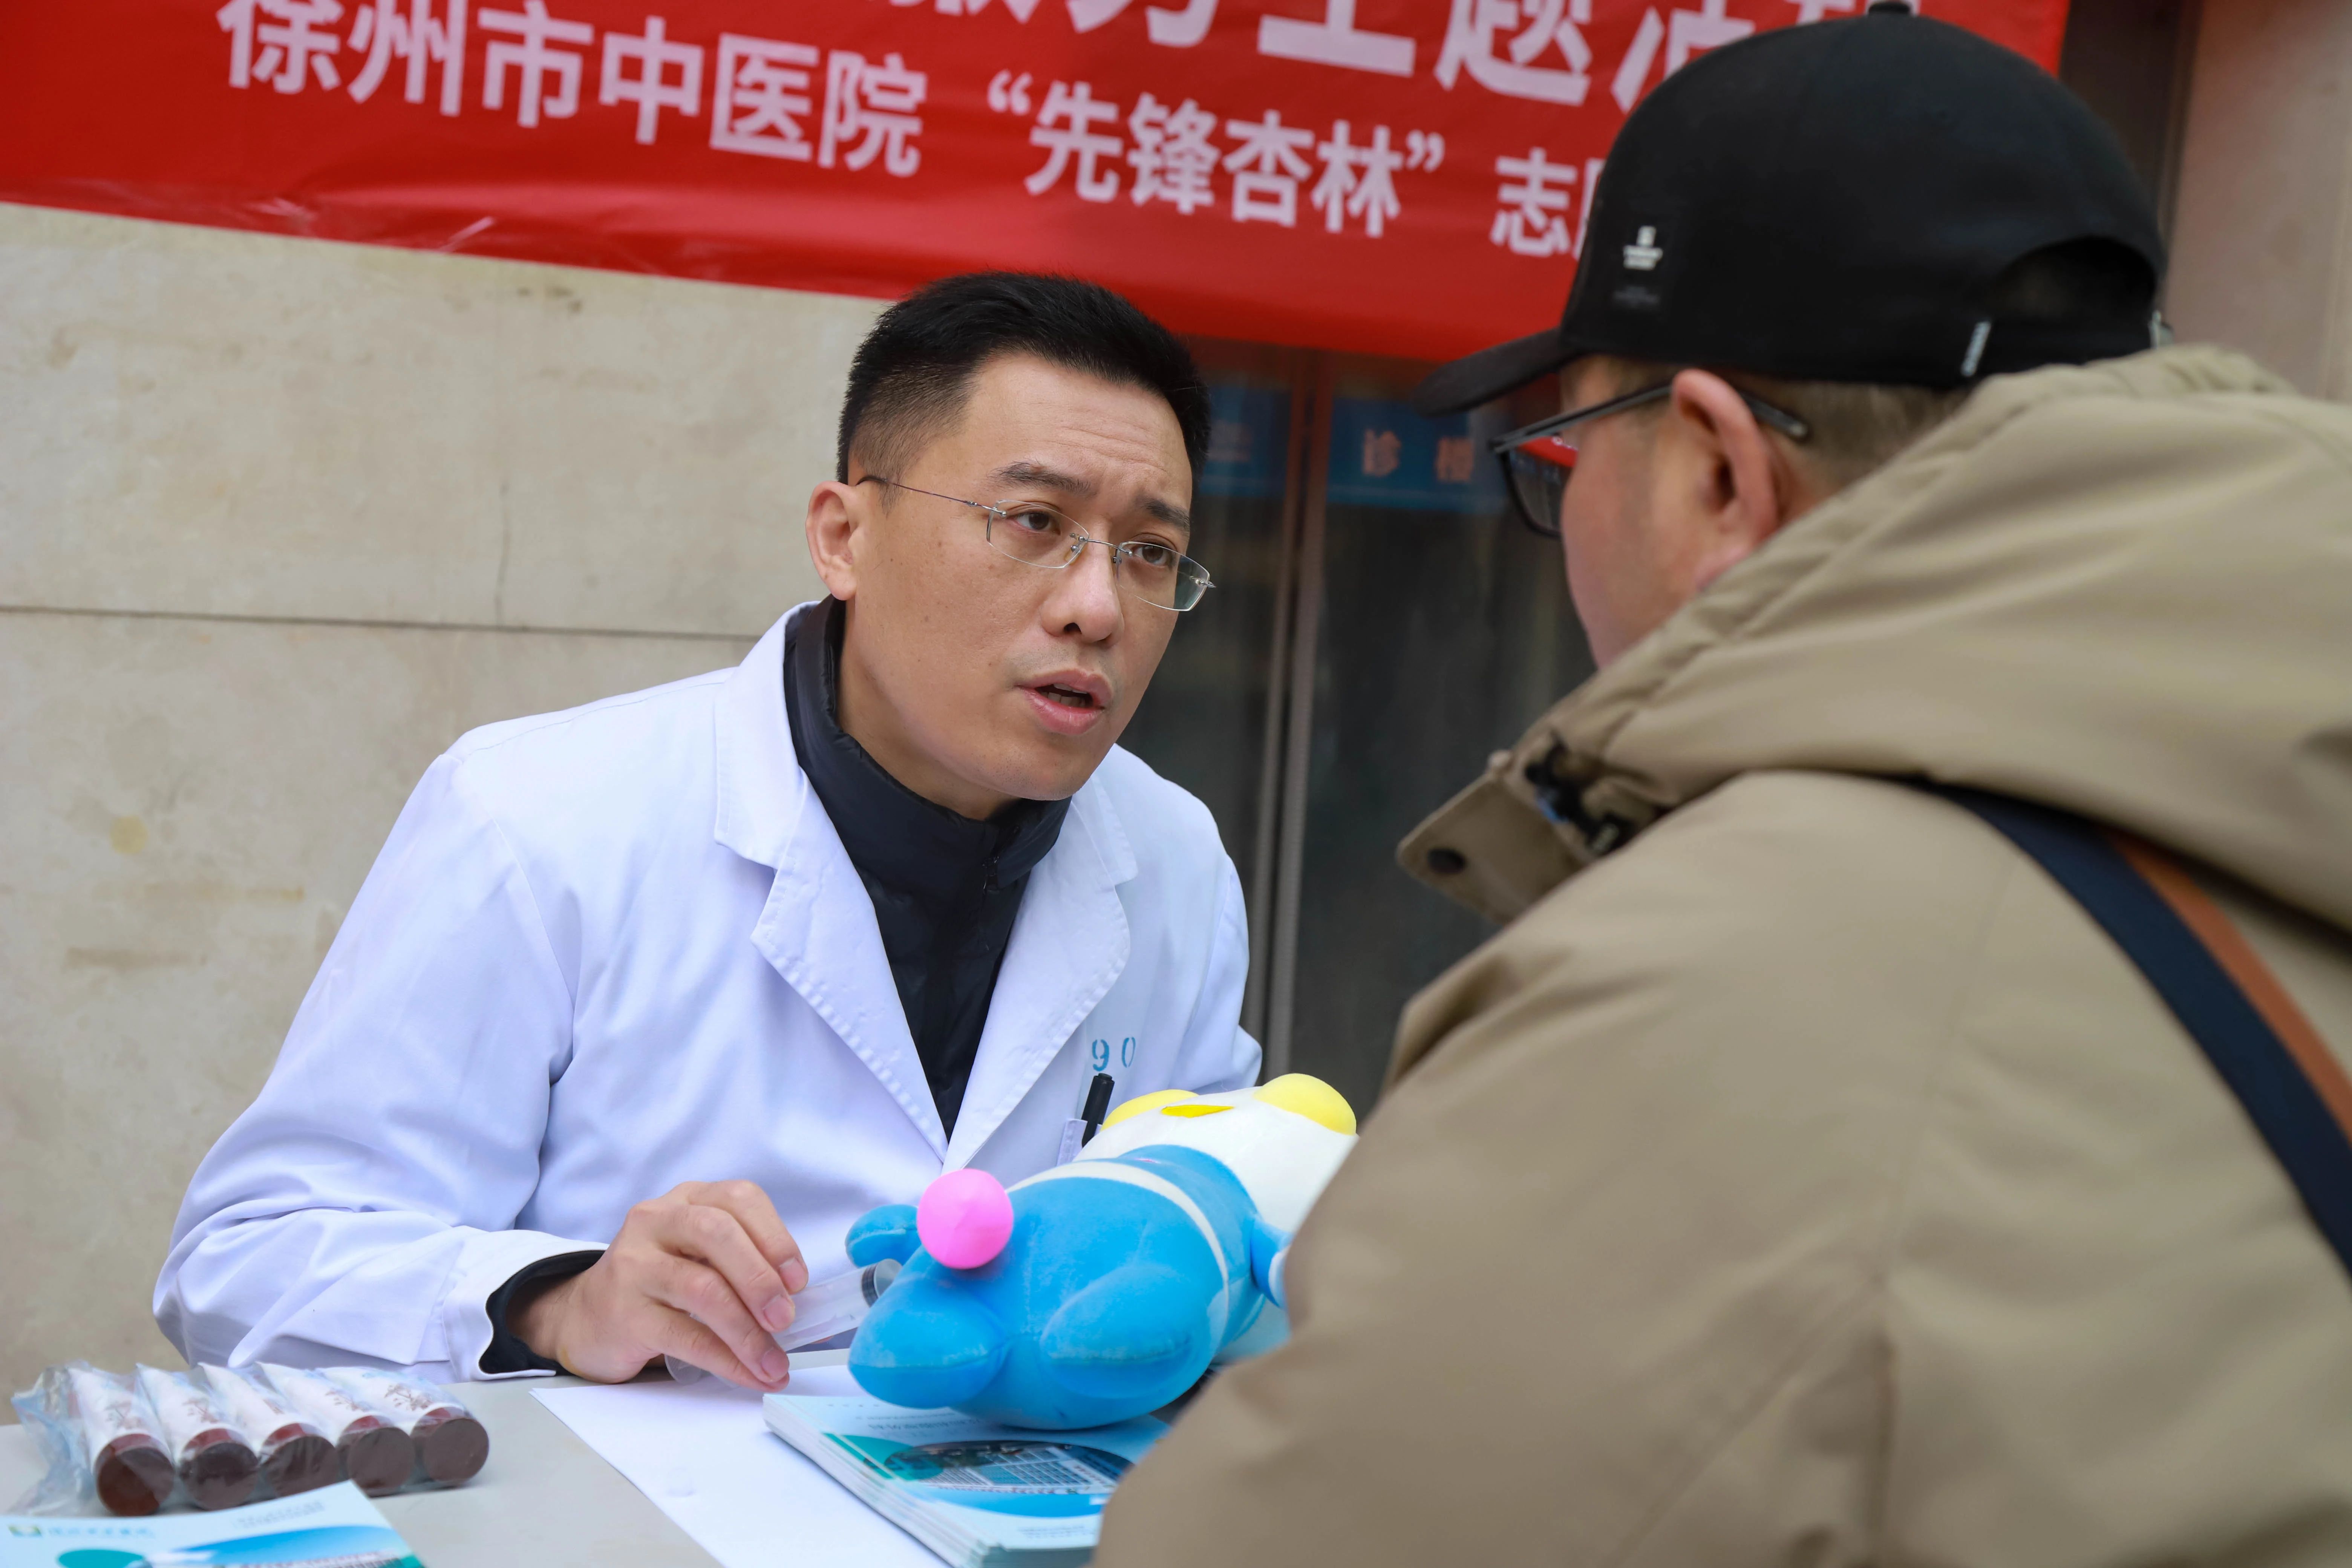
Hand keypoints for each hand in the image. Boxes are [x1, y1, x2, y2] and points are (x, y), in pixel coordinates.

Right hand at [513, 1180, 810, 1389]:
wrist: (587, 1317)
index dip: (775, 1237)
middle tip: (786, 1319)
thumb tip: (805, 1307)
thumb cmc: (661, 1284)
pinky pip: (685, 1336)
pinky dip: (725, 1359)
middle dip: (760, 1278)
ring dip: (748, 1331)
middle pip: (718, 1234)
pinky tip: (748, 1375)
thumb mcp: (700, 1256)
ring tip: (774, 1362)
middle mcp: (657, 1221)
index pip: (739, 1198)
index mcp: (688, 1199)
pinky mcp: (623, 1312)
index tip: (798, 1280)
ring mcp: (634, 1265)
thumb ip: (744, 1265)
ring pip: (702, 1288)